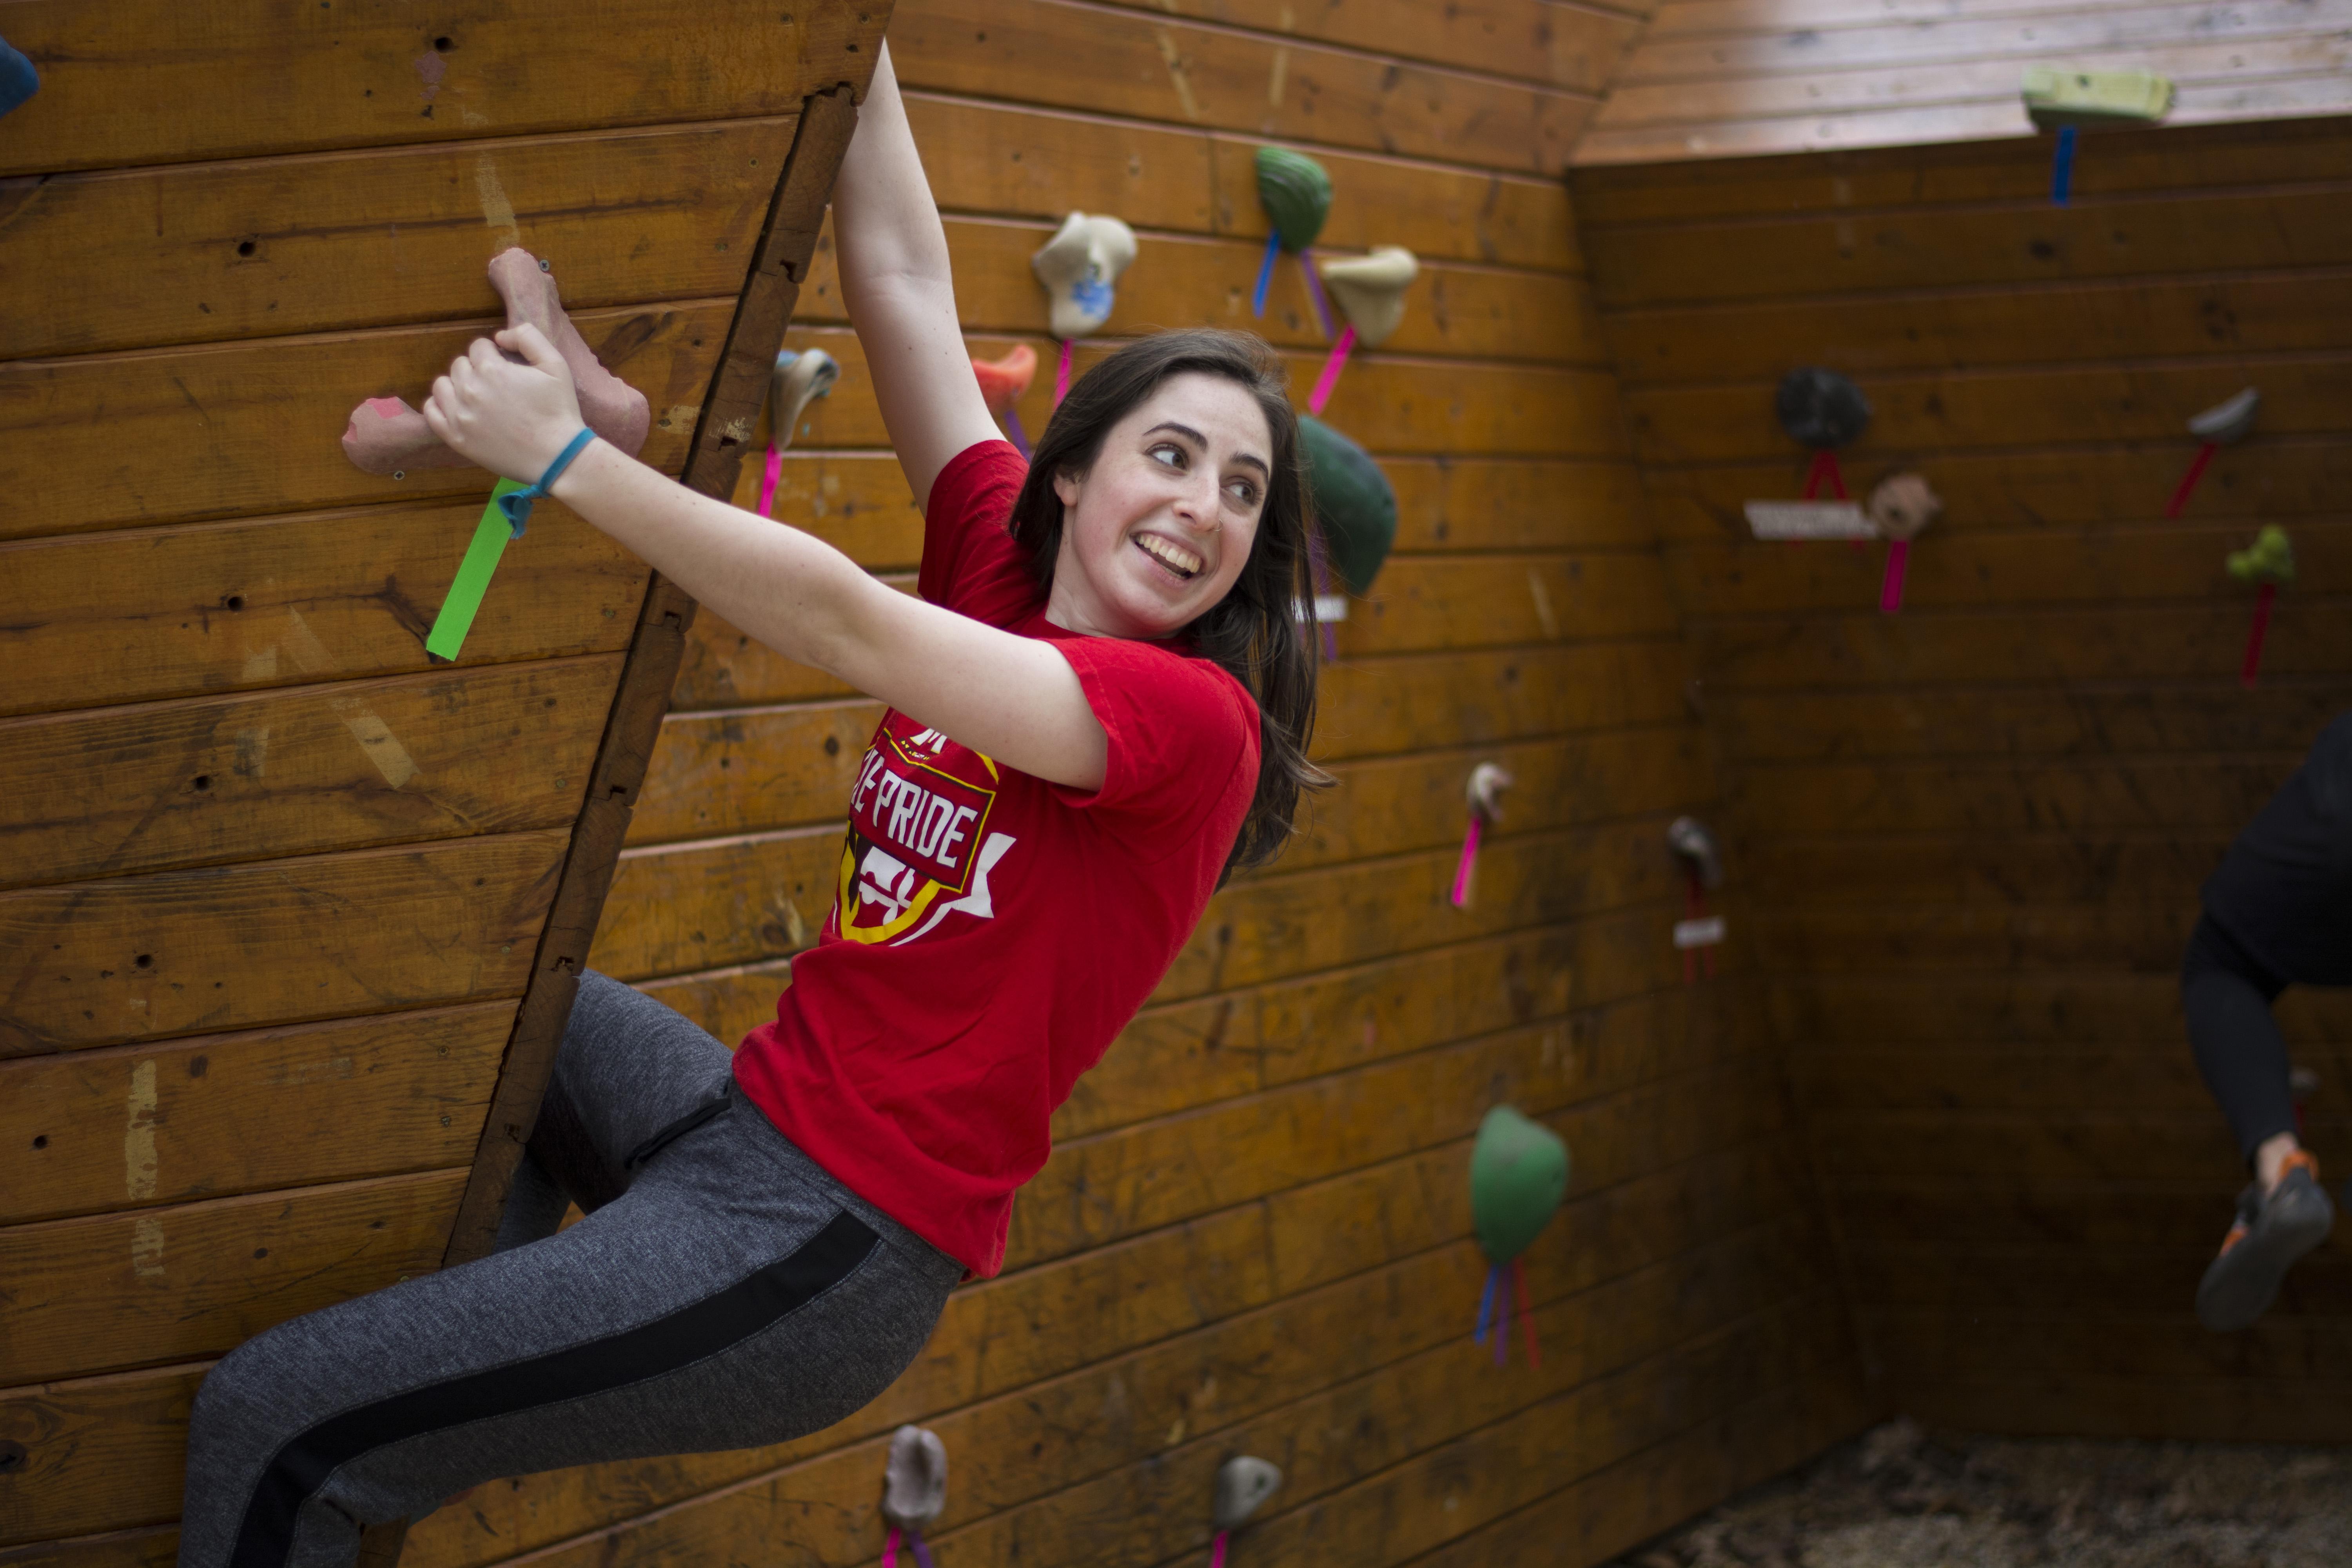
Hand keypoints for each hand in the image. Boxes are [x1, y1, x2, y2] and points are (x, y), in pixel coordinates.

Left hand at [421, 323, 586, 482]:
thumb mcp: (556, 364)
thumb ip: (528, 337)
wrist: (557, 457)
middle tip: (497, 386)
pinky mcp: (455, 438)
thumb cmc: (559, 410)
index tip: (506, 368)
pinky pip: (432, 411)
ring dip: (457, 385)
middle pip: (460, 365)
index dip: (494, 355)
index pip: (479, 347)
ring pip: (442, 385)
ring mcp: (459, 415)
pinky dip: (440, 405)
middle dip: (477, 369)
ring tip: (477, 397)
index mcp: (492, 369)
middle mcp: (470, 389)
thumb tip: (500, 336)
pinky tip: (458, 409)